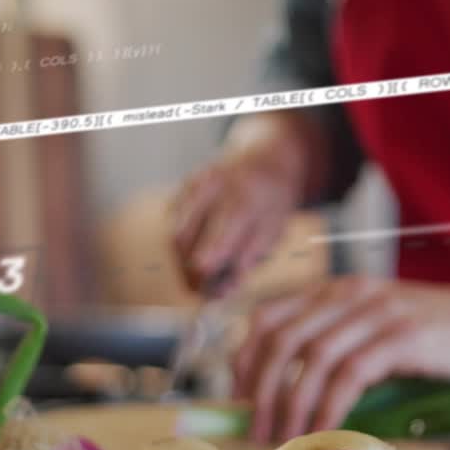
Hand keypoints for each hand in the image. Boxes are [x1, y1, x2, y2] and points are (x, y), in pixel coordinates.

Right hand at [171, 153, 304, 295]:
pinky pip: (174, 223)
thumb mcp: (275, 229)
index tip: (207, 295)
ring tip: (201, 272)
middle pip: (184, 243)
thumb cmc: (274, 197)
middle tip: (200, 290)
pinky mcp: (183, 186)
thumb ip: (249, 259)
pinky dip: (184, 241)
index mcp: (242, 201)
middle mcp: (212, 188)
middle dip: (189, 272)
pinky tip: (201, 243)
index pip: (212, 248)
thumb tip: (223, 290)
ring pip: (175, 234)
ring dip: (183, 260)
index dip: (204, 277)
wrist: (266, 154)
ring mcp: (193, 184)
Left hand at [233, 276, 449, 443]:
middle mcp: (349, 294)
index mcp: (336, 290)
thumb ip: (339, 347)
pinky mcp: (402, 337)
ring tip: (286, 438)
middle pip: (281, 339)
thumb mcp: (377, 329)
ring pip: (311, 358)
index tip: (238, 399)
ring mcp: (376, 313)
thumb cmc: (435, 336)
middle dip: (260, 388)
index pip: (267, 317)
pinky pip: (350, 374)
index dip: (245, 359)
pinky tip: (324, 430)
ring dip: (291, 404)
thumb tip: (291, 397)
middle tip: (258, 429)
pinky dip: (329, 406)